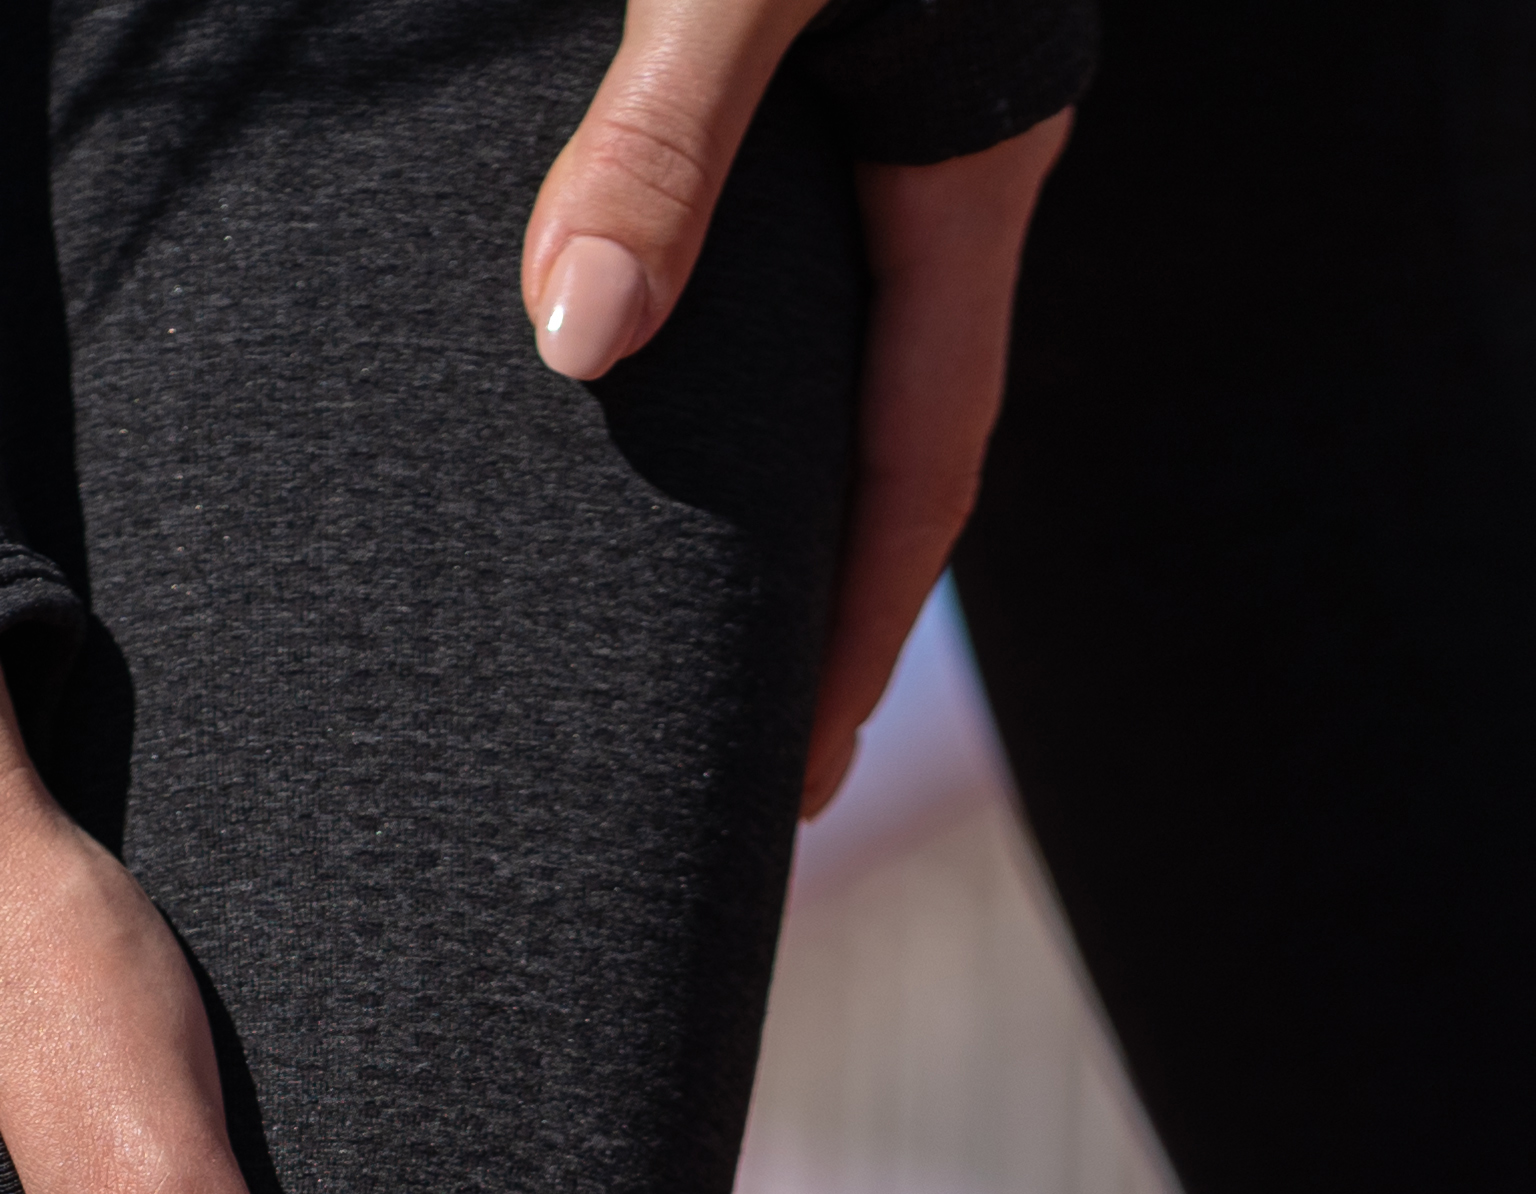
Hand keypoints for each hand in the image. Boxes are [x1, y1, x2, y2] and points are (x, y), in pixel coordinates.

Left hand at [520, 0, 1071, 816]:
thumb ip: (662, 137)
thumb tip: (576, 337)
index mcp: (960, 168)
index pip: (920, 458)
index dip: (861, 627)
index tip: (799, 780)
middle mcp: (942, 157)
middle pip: (888, 439)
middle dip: (825, 602)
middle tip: (753, 762)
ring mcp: (893, 115)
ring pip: (835, 353)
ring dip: (778, 488)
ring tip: (701, 623)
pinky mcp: (824, 63)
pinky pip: (777, 262)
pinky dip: (729, 362)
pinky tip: (653, 394)